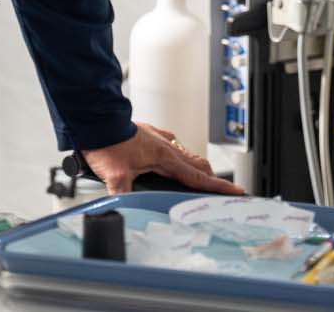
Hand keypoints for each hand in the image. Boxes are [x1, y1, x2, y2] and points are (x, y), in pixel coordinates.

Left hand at [83, 122, 242, 195]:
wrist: (98, 121)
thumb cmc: (108, 144)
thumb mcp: (115, 176)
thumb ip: (122, 196)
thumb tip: (122, 212)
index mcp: (165, 157)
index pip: (197, 177)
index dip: (218, 186)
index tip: (235, 191)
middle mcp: (166, 146)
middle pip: (197, 165)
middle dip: (211, 177)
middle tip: (220, 188)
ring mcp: (159, 139)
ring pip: (185, 154)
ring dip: (195, 166)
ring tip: (199, 176)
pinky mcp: (149, 134)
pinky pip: (170, 144)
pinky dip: (176, 154)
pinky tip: (169, 156)